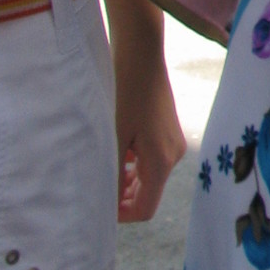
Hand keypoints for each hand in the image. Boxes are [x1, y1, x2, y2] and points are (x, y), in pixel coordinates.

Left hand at [108, 9, 185, 222]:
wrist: (140, 53)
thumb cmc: (124, 94)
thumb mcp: (113, 138)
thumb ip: (111, 174)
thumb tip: (104, 204)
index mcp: (161, 161)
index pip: (146, 209)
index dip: (121, 215)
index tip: (98, 205)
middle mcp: (173, 156)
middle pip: (148, 194)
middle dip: (122, 197)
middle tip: (96, 186)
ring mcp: (173, 143)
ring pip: (148, 177)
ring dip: (126, 180)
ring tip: (103, 166)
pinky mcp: (168, 131)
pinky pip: (150, 160)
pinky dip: (133, 164)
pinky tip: (116, 150)